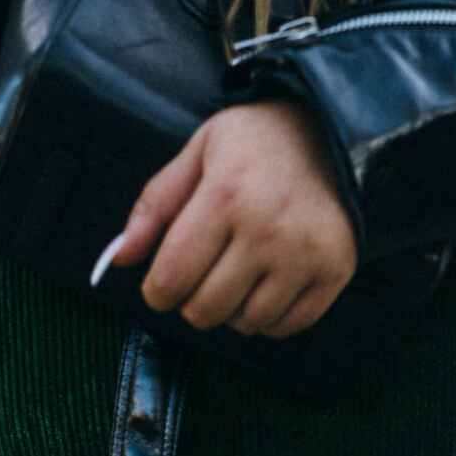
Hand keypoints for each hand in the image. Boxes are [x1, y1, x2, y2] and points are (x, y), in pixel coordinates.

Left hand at [95, 99, 358, 338]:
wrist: (336, 128)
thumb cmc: (257, 142)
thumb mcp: (199, 152)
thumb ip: (155, 205)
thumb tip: (120, 259)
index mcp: (226, 195)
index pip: (171, 279)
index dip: (158, 291)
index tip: (164, 283)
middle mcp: (267, 230)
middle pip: (204, 310)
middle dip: (193, 300)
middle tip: (205, 274)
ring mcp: (305, 255)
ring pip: (244, 325)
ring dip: (232, 310)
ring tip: (240, 273)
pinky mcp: (334, 271)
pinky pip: (284, 327)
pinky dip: (268, 317)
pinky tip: (268, 284)